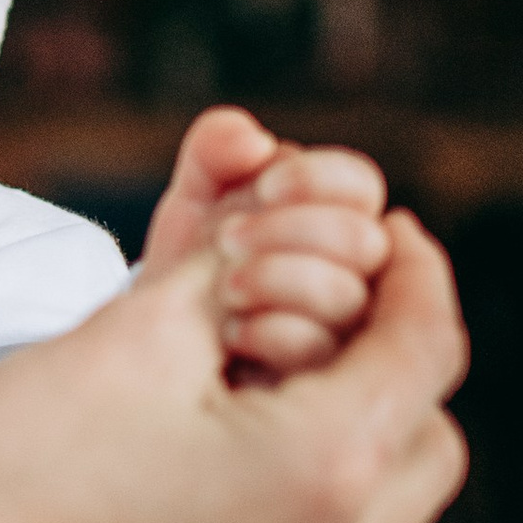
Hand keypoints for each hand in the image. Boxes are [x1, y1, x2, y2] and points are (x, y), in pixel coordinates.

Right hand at [0, 213, 466, 522]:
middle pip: (427, 447)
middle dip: (391, 374)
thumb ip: (253, 268)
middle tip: (324, 323)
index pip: (429, 349)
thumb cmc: (14, 452)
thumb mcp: (142, 324)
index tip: (392, 239)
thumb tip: (319, 240)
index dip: (417, 276)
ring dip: (338, 456)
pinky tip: (195, 496)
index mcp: (324, 472)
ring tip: (246, 406)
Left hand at [142, 105, 390, 378]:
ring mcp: (350, 336)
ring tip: (226, 285)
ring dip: (281, 279)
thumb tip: (248, 137)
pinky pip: (327, 354)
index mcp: (337, 218)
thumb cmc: (188, 273)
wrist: (159, 353)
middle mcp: (357, 276)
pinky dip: (276, 335)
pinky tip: (229, 333)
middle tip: (229, 238)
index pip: (359, 184)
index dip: (318, 178)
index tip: (264, 185)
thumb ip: (215, 156)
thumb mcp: (195, 208)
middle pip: (364, 240)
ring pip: (351, 298)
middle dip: (293, 230)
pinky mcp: (330, 385)